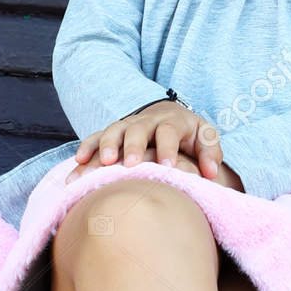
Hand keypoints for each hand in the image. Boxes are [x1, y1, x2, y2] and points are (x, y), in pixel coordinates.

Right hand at [66, 100, 226, 183]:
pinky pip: (96, 137)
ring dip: (106, 145)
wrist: (168, 117)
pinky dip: (87, 147)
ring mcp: (127, 125)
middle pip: (138, 128)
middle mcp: (147, 121)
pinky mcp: (112, 133)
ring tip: (104, 163)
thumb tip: (212, 173)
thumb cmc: (189, 135)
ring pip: (114, 130)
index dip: (167, 149)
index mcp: (171, 121)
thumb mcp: (205, 138)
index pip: (168, 131)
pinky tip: (79, 162)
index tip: (168, 168)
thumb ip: (211, 153)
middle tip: (130, 165)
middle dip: (133, 146)